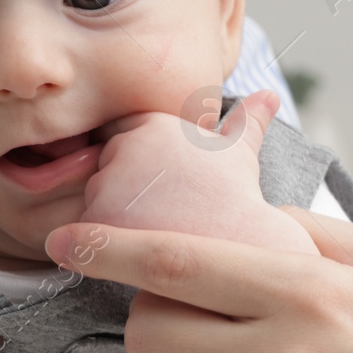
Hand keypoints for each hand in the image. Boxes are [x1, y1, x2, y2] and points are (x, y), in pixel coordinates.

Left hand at [80, 90, 315, 254]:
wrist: (243, 249)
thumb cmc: (240, 203)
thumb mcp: (242, 153)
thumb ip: (246, 121)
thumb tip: (268, 96)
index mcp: (153, 123)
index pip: (120, 138)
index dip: (139, 170)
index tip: (160, 191)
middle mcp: (126, 145)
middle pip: (102, 173)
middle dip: (123, 197)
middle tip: (161, 218)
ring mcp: (109, 182)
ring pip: (93, 204)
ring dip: (112, 224)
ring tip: (154, 237)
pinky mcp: (97, 222)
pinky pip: (84, 237)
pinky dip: (103, 250)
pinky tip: (138, 256)